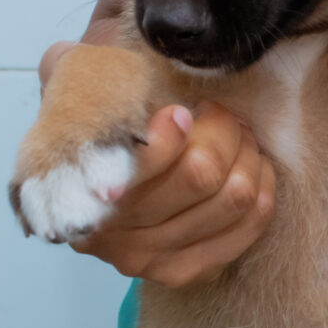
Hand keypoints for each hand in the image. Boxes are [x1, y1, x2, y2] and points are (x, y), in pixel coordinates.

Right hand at [47, 85, 275, 287]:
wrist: (97, 174)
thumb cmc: (98, 119)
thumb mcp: (73, 86)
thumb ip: (70, 71)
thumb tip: (65, 56)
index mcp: (76, 191)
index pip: (141, 166)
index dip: (172, 132)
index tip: (179, 111)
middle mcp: (110, 236)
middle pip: (200, 175)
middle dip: (221, 129)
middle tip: (216, 112)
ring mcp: (151, 261)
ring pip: (234, 197)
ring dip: (246, 153)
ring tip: (236, 133)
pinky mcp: (189, 271)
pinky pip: (251, 224)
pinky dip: (262, 185)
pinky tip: (250, 165)